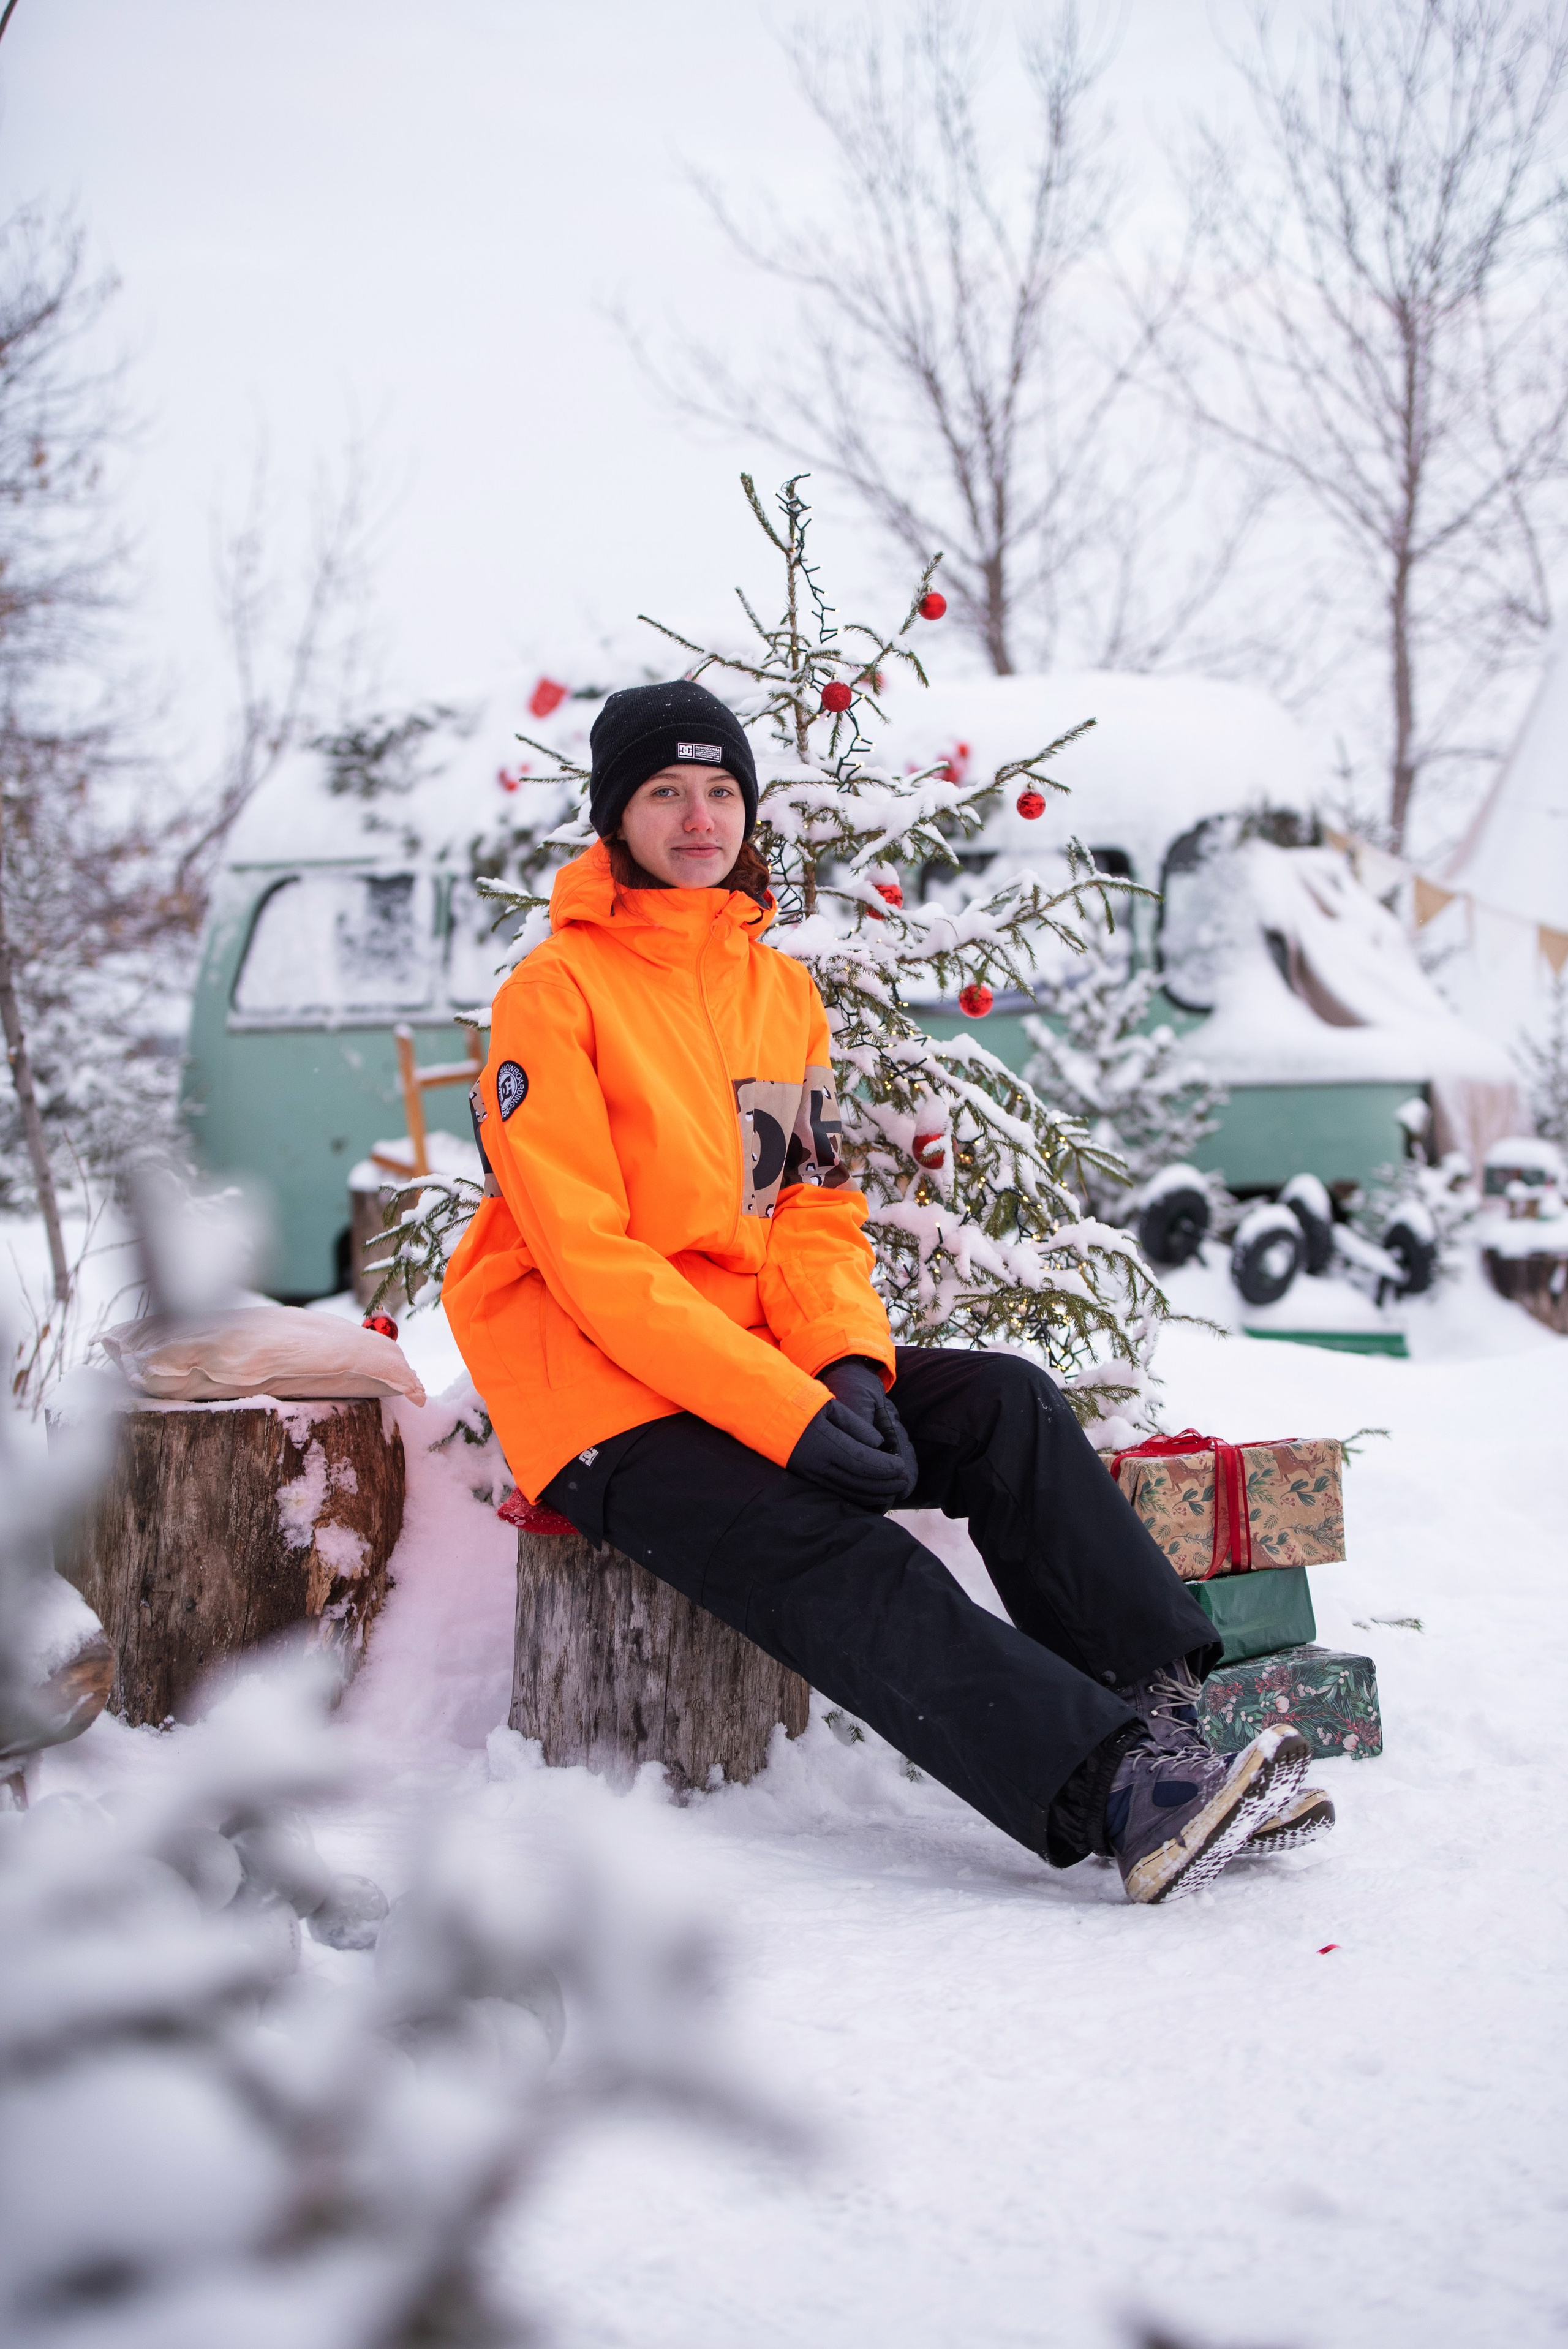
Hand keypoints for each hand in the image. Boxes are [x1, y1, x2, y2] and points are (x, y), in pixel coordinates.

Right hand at [787, 1398, 915, 1507]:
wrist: (765, 1414)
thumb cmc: (801, 1405)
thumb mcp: (829, 1406)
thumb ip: (855, 1425)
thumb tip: (877, 1444)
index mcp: (824, 1442)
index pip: (861, 1460)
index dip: (883, 1467)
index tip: (901, 1467)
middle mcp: (817, 1463)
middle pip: (857, 1481)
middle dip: (884, 1484)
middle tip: (904, 1482)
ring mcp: (811, 1474)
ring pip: (848, 1492)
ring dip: (874, 1494)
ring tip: (893, 1491)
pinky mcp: (808, 1479)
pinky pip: (837, 1493)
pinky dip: (857, 1498)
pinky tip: (872, 1497)